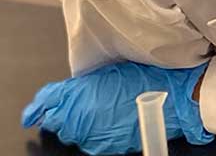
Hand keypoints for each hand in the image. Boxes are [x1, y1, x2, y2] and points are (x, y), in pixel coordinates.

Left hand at [21, 61, 213, 154]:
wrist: (178, 98)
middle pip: (58, 120)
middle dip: (64, 113)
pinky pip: (92, 143)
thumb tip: (68, 91)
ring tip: (98, 114)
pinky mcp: (109, 146)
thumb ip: (86, 83)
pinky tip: (109, 124)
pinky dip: (95, 135)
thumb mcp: (114, 71)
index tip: (36, 110)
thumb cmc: (151, 78)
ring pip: (74, 134)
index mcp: (81, 94)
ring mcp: (95, 134)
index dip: (42, 105)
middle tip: (80, 105)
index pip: (48, 100)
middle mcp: (83, 117)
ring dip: (80, 125)